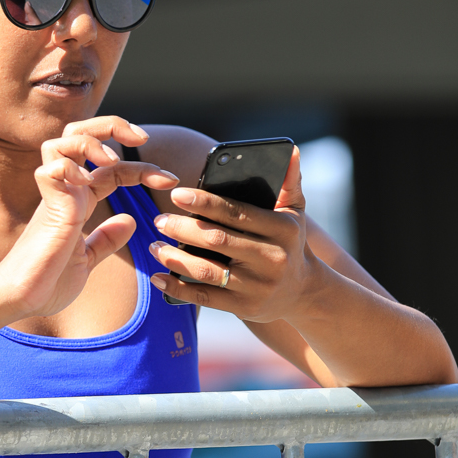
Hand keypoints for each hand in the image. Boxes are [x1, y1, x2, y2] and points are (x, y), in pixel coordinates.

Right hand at [0, 116, 179, 319]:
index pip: (111, 169)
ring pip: (61, 142)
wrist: (22, 300)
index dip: (141, 169)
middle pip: (80, 135)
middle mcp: (66, 192)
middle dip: (111, 126)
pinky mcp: (46, 208)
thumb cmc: (47, 281)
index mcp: (77, 202)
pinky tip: (85, 180)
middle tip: (141, 138)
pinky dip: (69, 166)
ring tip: (110, 159)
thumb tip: (129, 222)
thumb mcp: (86, 259)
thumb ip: (105, 240)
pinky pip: (51, 169)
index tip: (169, 180)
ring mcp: (54, 196)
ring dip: (90, 140)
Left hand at [148, 147, 318, 321]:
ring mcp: (258, 286)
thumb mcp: (295, 213)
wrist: (304, 293)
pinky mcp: (245, 308)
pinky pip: (205, 297)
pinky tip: (158, 276)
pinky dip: (178, 287)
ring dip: (175, 259)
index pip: (237, 213)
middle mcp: (272, 258)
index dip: (205, 203)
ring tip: (154, 247)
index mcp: (282, 229)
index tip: (177, 194)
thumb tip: (289, 150)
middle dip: (183, 229)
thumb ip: (289, 182)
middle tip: (159, 220)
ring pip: (207, 271)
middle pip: (217, 240)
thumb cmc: (290, 243)